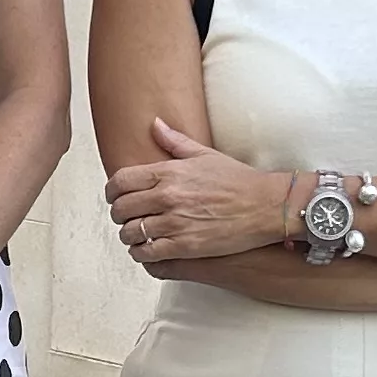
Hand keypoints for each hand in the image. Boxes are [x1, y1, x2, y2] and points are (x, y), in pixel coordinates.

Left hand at [107, 120, 299, 265]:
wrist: (265, 206)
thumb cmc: (239, 181)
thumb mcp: (205, 155)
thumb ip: (175, 141)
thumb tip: (155, 124)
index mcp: (168, 172)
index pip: (120, 182)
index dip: (111, 192)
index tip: (114, 197)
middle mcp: (167, 197)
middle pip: (121, 209)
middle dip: (119, 215)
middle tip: (126, 217)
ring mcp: (175, 222)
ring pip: (131, 233)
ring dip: (129, 235)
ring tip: (137, 234)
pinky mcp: (184, 246)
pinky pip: (147, 252)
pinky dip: (141, 252)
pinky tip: (146, 249)